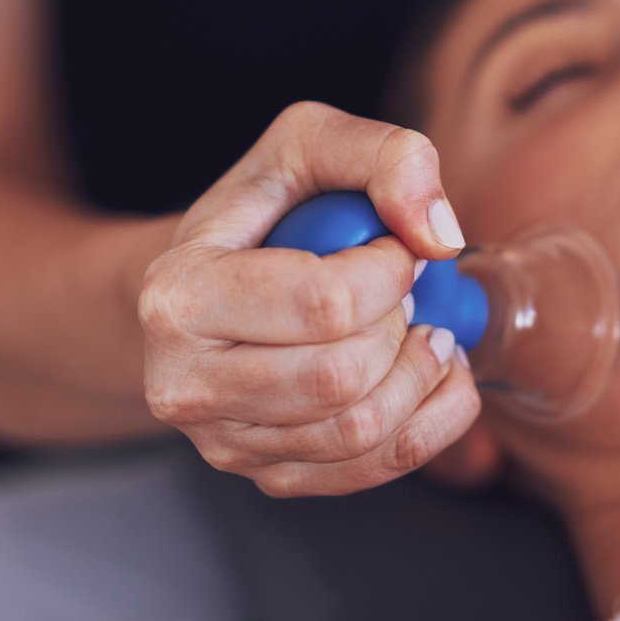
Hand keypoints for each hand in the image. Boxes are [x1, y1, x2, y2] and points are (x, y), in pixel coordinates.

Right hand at [139, 101, 480, 494]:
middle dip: (402, 328)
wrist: (201, 294)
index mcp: (179, 297)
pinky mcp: (268, 476)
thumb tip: (440, 236)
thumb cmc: (259, 217)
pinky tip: (431, 375)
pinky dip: (432, 419)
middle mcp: (185, 384)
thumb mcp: (306, 144)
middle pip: (342, 378)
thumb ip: (385, 156)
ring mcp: (224, 443)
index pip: (322, 304)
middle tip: (409, 294)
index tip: (395, 248)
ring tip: (425, 331)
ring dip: (423, 376)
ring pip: (361, 432)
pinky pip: (375, 468)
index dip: (390, 272)